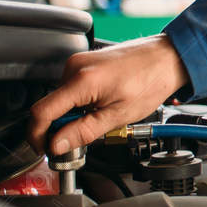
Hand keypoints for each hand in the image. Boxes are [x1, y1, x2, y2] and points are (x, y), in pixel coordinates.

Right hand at [27, 34, 189, 155]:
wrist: (168, 57)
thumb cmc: (151, 81)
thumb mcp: (119, 115)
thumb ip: (84, 131)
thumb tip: (57, 145)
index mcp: (81, 81)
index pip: (41, 112)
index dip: (38, 136)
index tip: (46, 148)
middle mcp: (74, 67)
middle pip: (51, 107)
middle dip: (62, 127)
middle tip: (84, 137)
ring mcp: (78, 62)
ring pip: (62, 99)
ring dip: (74, 114)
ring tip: (101, 116)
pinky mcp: (84, 62)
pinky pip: (71, 89)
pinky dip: (80, 102)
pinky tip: (101, 104)